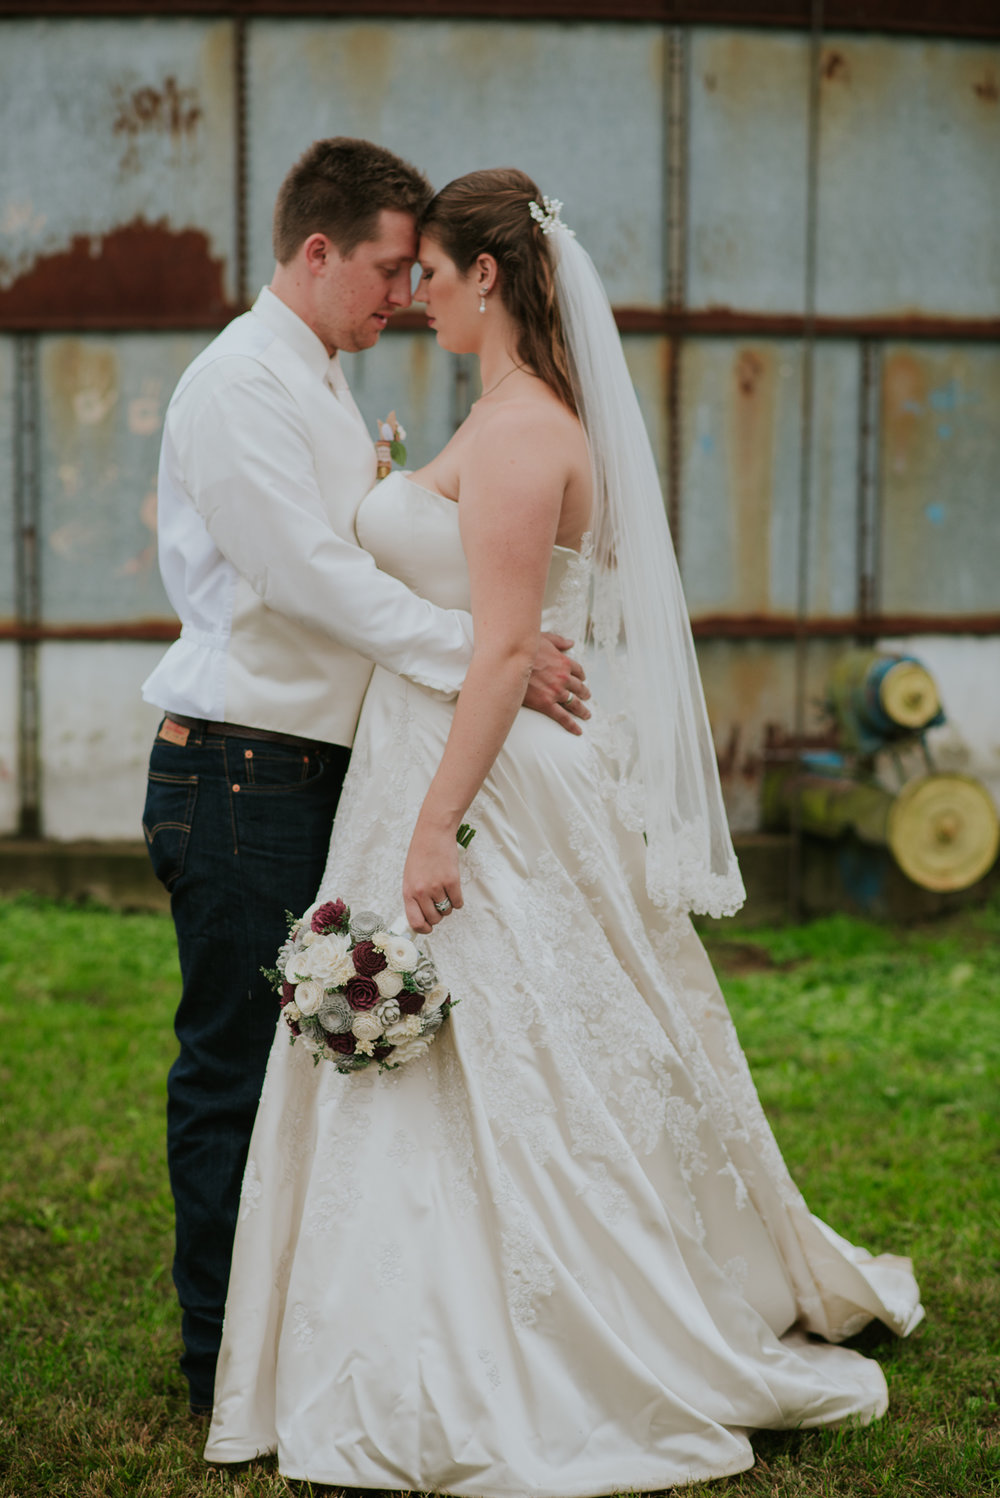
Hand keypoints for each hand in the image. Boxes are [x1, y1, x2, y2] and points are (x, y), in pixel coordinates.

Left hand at [403, 819, 463, 933]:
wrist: (433, 833)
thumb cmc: (420, 853)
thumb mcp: (410, 876)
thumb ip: (414, 896)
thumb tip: (421, 916)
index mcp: (408, 891)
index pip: (415, 922)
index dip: (423, 929)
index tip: (428, 928)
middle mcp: (421, 892)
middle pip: (434, 919)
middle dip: (438, 916)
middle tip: (438, 905)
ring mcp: (437, 886)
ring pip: (447, 911)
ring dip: (448, 905)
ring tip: (444, 891)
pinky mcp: (452, 881)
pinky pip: (458, 903)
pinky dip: (458, 900)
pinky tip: (453, 889)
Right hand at [523, 633, 590, 734]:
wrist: (511, 661)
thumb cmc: (525, 649)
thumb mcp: (544, 638)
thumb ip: (559, 641)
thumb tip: (570, 643)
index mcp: (564, 662)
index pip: (578, 671)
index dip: (581, 676)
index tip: (582, 679)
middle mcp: (563, 678)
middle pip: (579, 688)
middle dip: (584, 693)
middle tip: (586, 697)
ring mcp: (556, 692)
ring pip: (574, 703)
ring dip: (582, 710)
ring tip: (585, 714)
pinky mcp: (546, 703)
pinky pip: (563, 717)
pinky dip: (572, 725)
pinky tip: (577, 730)